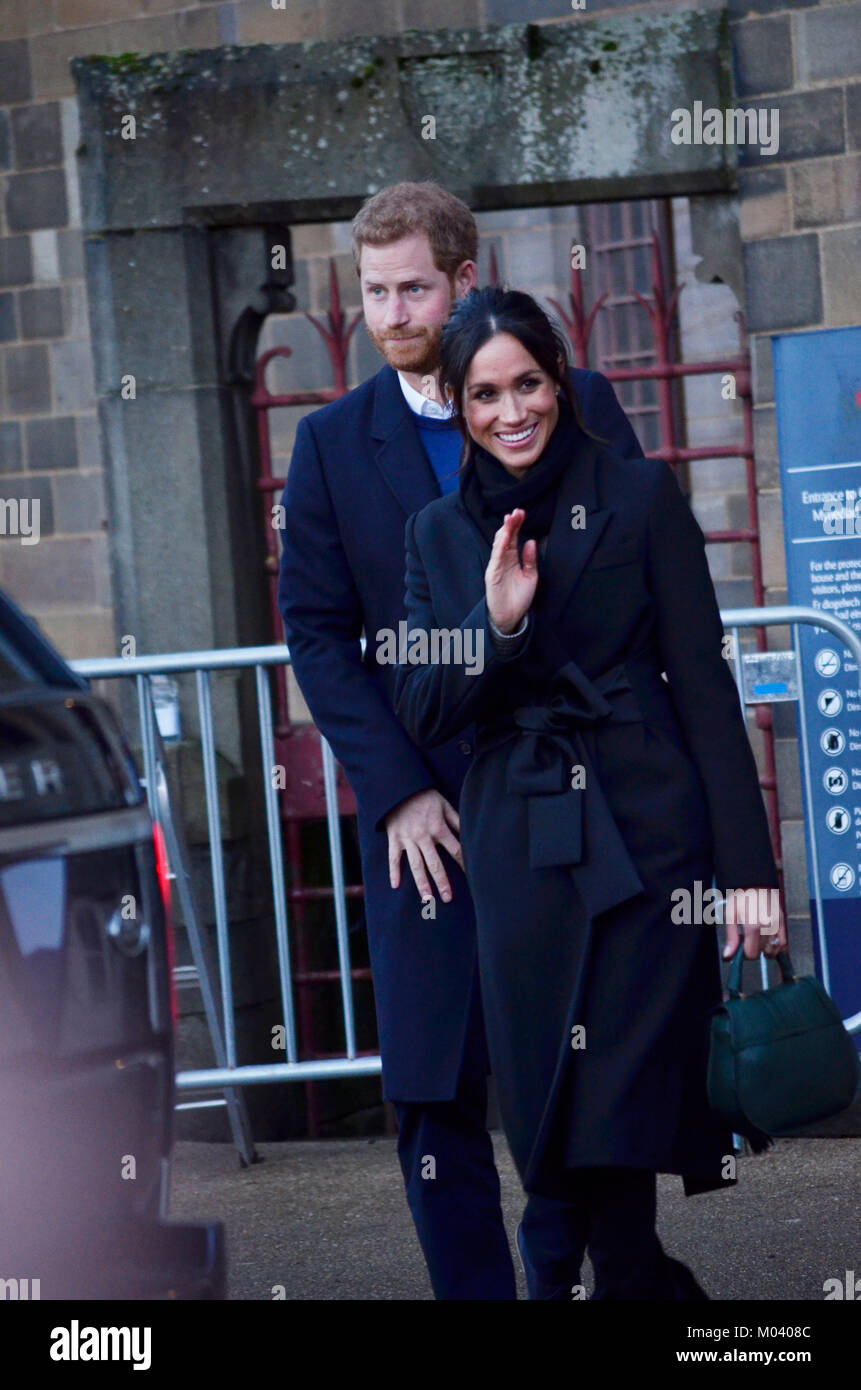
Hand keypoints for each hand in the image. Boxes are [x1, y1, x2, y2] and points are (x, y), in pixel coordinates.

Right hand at [385, 788, 463, 904]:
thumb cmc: (425, 797)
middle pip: (435, 864)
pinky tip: (395, 885)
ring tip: (427, 899)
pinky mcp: (394, 839)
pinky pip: (393, 858)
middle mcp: (423, 836)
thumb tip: (470, 834)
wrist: (399, 787)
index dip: (464, 864)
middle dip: (442, 882)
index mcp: (438, 828)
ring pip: (416, 865)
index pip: (455, 850)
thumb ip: (457, 821)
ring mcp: (407, 839)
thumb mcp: (445, 805)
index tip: (472, 877)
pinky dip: (393, 871)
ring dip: (421, 883)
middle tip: (448, 898)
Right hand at [485, 509, 537, 634]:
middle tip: (517, 511)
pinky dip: (501, 545)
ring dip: (505, 531)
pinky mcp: (493, 574)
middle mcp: (503, 560)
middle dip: (511, 524)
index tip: (522, 513)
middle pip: (506, 537)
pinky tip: (505, 536)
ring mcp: (497, 566)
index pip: (514, 538)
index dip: (517, 525)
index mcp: (512, 559)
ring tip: (511, 519)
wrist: (511, 617)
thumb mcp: (530, 576)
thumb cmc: (520, 597)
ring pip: (500, 544)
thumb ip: (530, 559)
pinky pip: (496, 557)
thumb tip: (531, 542)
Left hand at [722, 888, 787, 960]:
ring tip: (757, 937)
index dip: (744, 953)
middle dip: (753, 948)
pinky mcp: (783, 921)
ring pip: (773, 949)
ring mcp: (778, 924)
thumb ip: (731, 937)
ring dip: (764, 947)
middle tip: (747, 937)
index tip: (740, 945)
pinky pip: (783, 943)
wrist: (755, 880)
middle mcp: (768, 927)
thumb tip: (728, 956)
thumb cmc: (740, 896)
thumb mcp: (731, 915)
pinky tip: (768, 941)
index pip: (752, 954)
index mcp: (753, 926)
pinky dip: (776, 946)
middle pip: (762, 952)